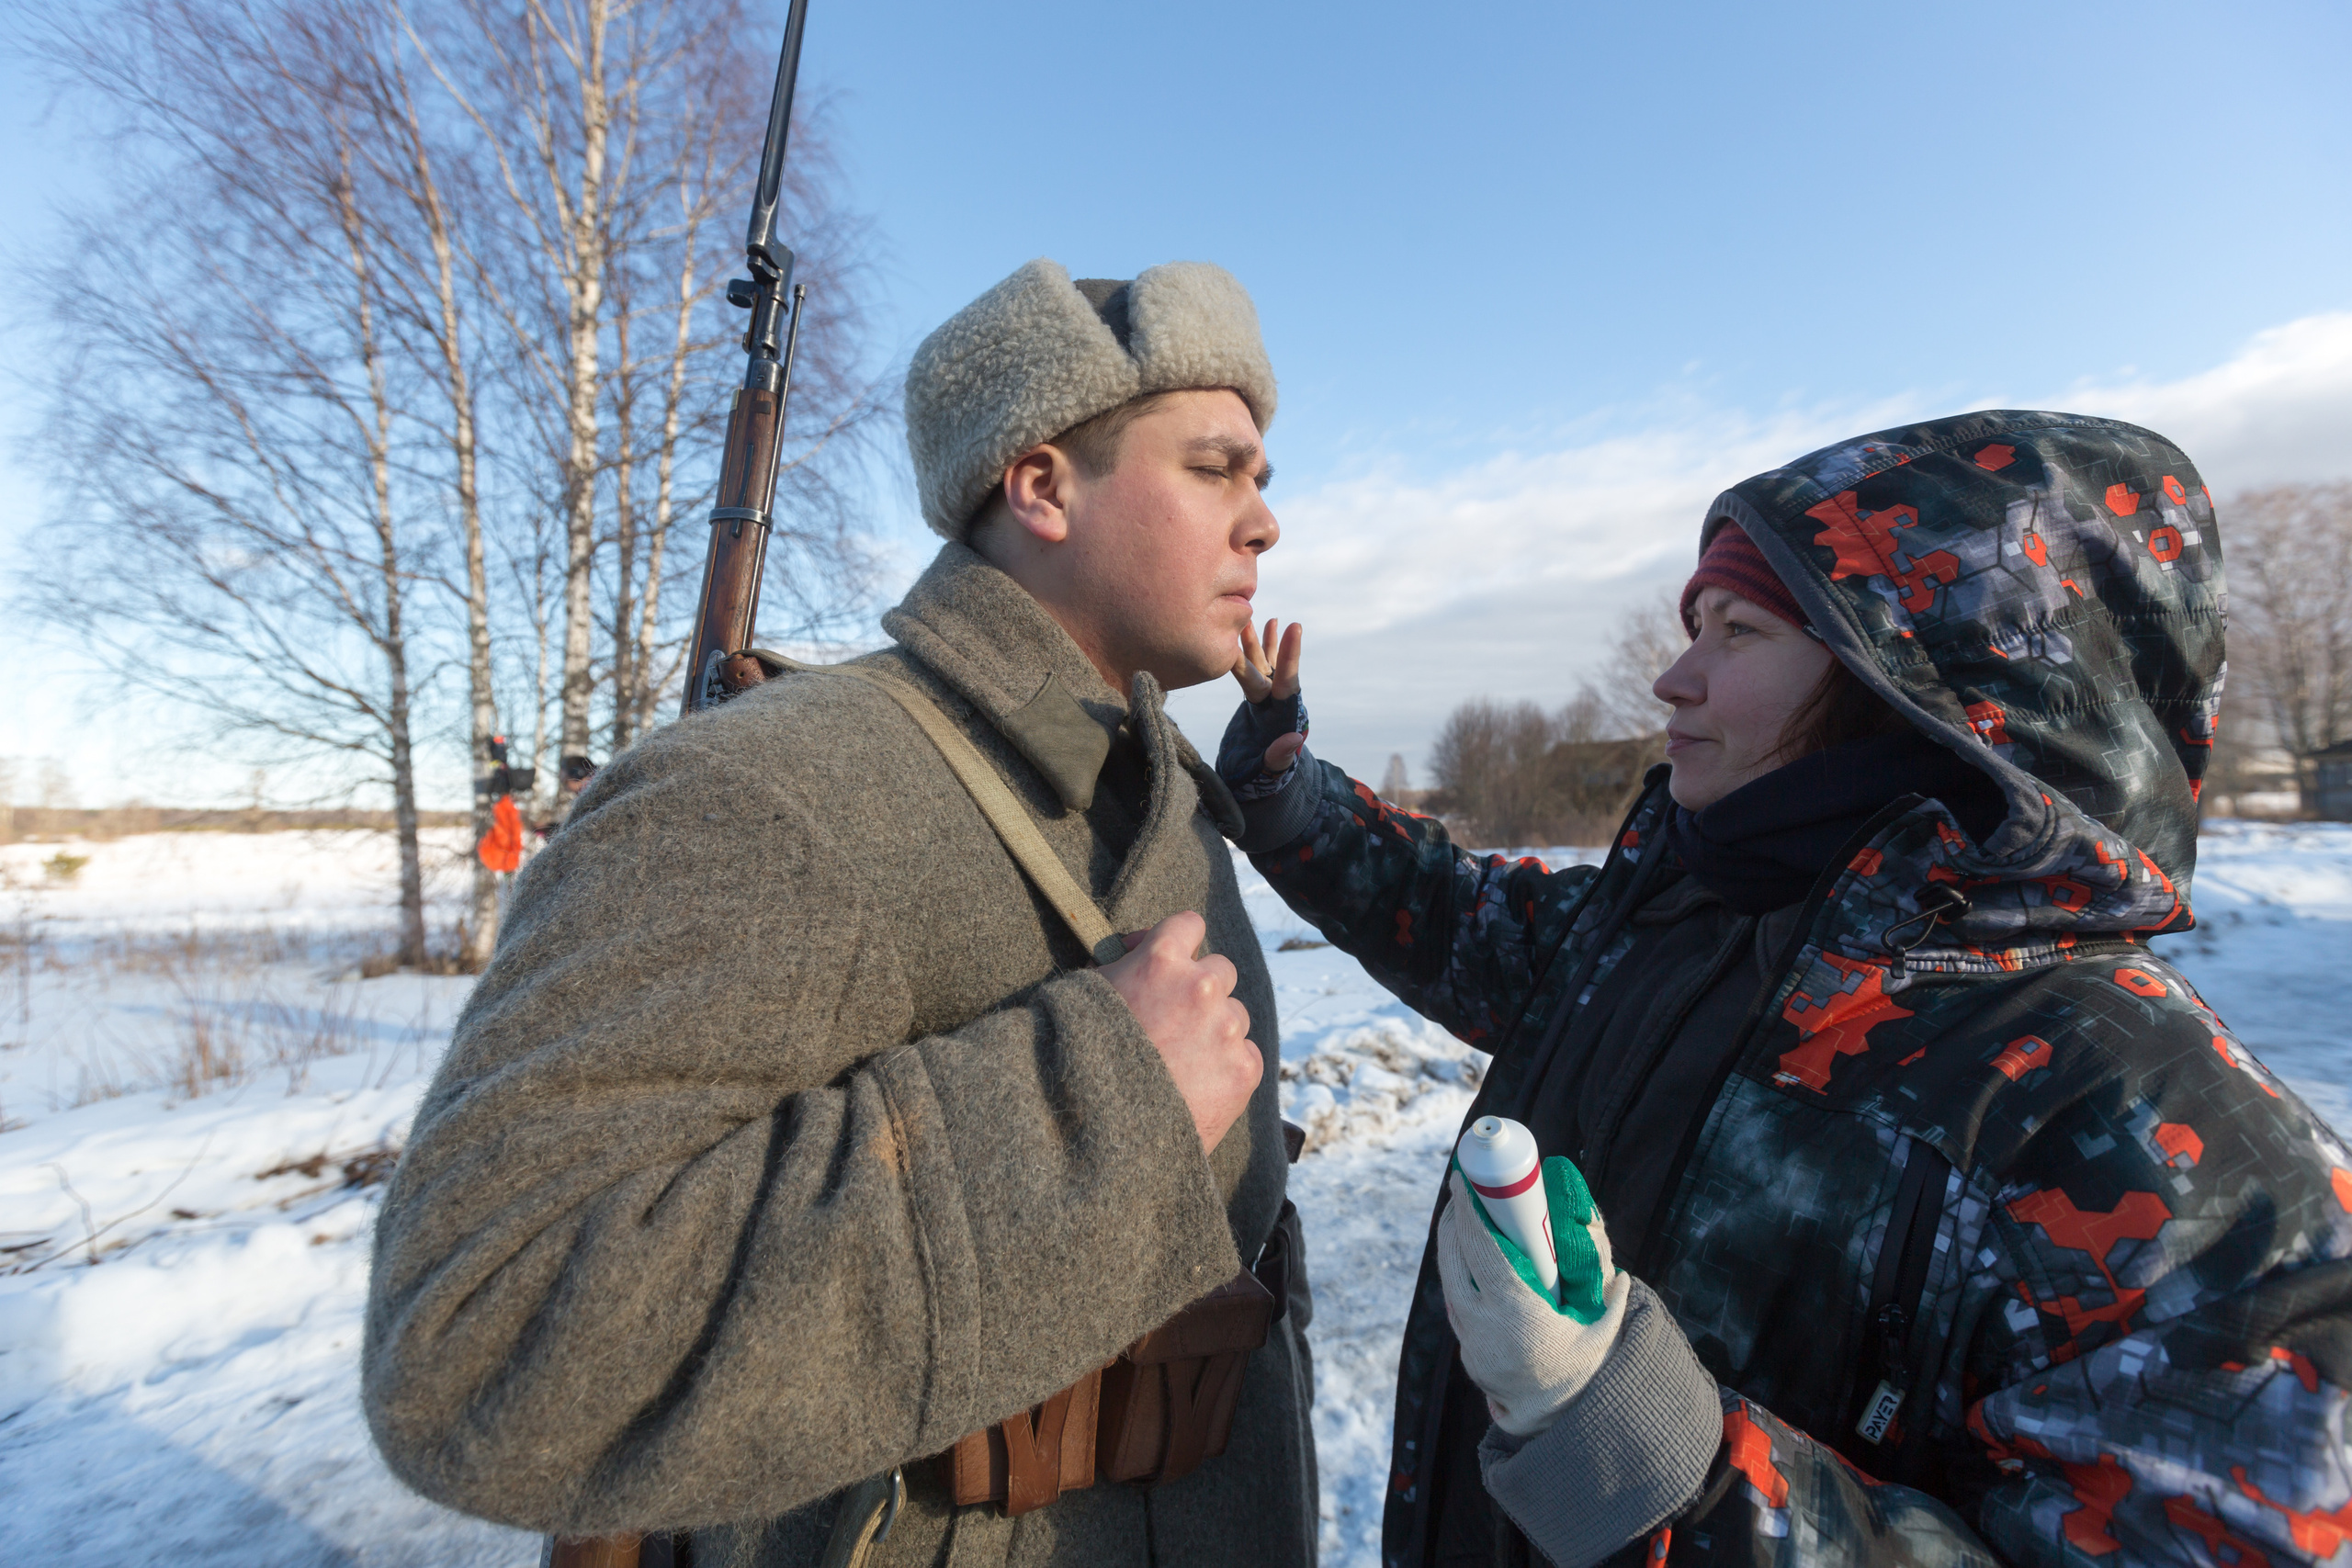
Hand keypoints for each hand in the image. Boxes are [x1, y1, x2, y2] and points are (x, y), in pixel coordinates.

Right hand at [1098, 911, 1262, 1152]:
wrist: (1098, 1134)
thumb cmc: (1078, 1062)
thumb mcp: (1084, 998)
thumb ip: (1118, 968)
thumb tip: (1133, 953)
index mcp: (1160, 959)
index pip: (1189, 924)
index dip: (1178, 941)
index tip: (1167, 961)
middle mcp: (1201, 986)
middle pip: (1221, 970)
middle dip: (1199, 989)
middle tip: (1173, 1019)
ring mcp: (1227, 1028)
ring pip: (1236, 1014)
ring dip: (1215, 1029)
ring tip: (1181, 1061)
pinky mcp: (1244, 1069)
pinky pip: (1247, 1054)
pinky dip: (1227, 1066)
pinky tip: (1196, 1085)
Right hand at [1231, 619, 1305, 773]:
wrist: (1251, 781)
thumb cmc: (1257, 781)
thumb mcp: (1267, 773)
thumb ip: (1280, 757)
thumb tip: (1295, 737)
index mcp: (1281, 717)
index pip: (1286, 681)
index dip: (1290, 655)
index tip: (1294, 627)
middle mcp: (1275, 704)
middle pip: (1273, 669)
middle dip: (1271, 645)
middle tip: (1272, 619)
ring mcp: (1266, 700)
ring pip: (1264, 665)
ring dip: (1260, 643)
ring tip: (1261, 618)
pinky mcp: (1255, 699)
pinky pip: (1255, 670)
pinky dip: (1254, 651)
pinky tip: (1253, 631)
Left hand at [1437, 1159, 1630, 1437]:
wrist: (1552, 1421)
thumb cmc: (1581, 1373)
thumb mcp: (1602, 1335)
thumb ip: (1613, 1302)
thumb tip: (1621, 1274)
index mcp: (1514, 1309)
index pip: (1479, 1249)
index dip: (1465, 1212)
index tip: (1460, 1182)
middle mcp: (1482, 1321)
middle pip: (1453, 1258)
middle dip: (1452, 1221)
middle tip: (1462, 1193)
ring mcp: (1468, 1336)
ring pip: (1449, 1280)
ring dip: (1451, 1247)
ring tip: (1461, 1219)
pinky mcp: (1465, 1347)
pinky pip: (1455, 1301)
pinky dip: (1457, 1274)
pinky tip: (1467, 1259)